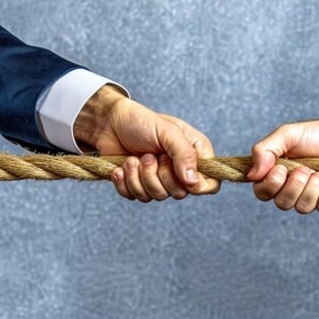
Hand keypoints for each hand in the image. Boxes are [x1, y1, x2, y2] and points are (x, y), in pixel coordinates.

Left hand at [74, 85, 218, 201]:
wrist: (108, 123)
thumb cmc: (141, 121)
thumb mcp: (168, 131)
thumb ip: (184, 154)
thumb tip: (193, 181)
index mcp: (194, 154)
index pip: (210, 183)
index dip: (199, 187)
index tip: (183, 177)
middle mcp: (179, 169)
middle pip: (179, 193)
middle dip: (159, 176)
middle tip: (149, 155)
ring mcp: (158, 179)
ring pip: (156, 196)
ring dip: (139, 177)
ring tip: (132, 158)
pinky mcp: (138, 185)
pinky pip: (136, 197)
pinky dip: (125, 183)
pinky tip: (120, 168)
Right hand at [248, 112, 318, 213]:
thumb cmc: (318, 134)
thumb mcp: (287, 134)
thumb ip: (265, 150)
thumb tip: (252, 174)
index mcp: (278, 174)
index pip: (262, 192)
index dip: (269, 185)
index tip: (280, 169)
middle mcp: (292, 189)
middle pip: (282, 204)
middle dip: (295, 185)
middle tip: (305, 168)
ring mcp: (312, 197)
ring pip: (303, 208)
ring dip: (313, 187)